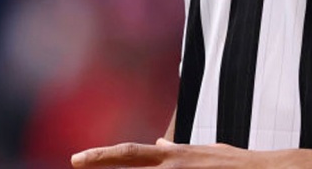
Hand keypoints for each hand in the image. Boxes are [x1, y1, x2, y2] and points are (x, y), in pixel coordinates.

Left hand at [71, 138, 272, 167]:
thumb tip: (158, 145)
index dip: (102, 156)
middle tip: (75, 162)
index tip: (77, 160)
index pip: (130, 153)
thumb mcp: (205, 152)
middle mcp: (173, 167)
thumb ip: (178, 151)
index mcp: (173, 156)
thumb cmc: (236, 165)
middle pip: (129, 164)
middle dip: (100, 164)